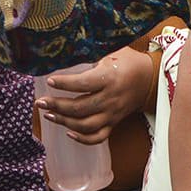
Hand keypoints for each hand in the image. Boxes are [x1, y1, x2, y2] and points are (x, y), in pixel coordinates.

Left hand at [40, 49, 154, 144]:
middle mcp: (110, 98)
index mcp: (109, 78)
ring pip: (86, 125)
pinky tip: (68, 132)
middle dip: (57, 106)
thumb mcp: (112, 51)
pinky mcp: (114, 122)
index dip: (65, 83)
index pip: (84, 83)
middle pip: (80, 108)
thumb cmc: (128, 62)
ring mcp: (112, 113)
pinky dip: (82, 139)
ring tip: (48, 115)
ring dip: (64, 122)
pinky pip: (98, 137)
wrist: (150, 79)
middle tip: (40, 103)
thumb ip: (91, 54)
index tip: (50, 80)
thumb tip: (66, 50)